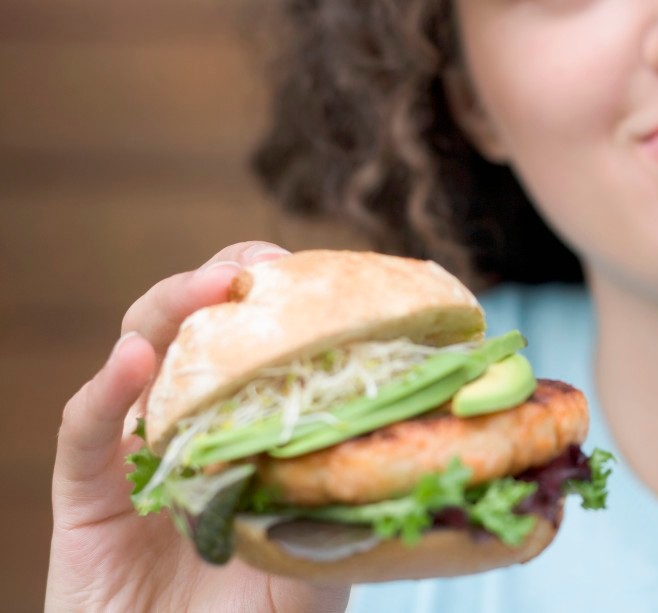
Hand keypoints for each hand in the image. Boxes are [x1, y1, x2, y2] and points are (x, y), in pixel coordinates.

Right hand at [46, 243, 349, 612]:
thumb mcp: (321, 555)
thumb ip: (342, 497)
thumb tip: (407, 427)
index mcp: (250, 427)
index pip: (259, 338)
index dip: (277, 295)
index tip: (308, 270)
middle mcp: (195, 424)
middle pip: (197, 325)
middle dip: (224, 280)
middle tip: (259, 268)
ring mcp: (138, 451)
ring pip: (138, 349)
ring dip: (170, 308)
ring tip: (208, 290)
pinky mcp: (85, 491)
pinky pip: (84, 430)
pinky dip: (105, 391)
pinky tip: (133, 362)